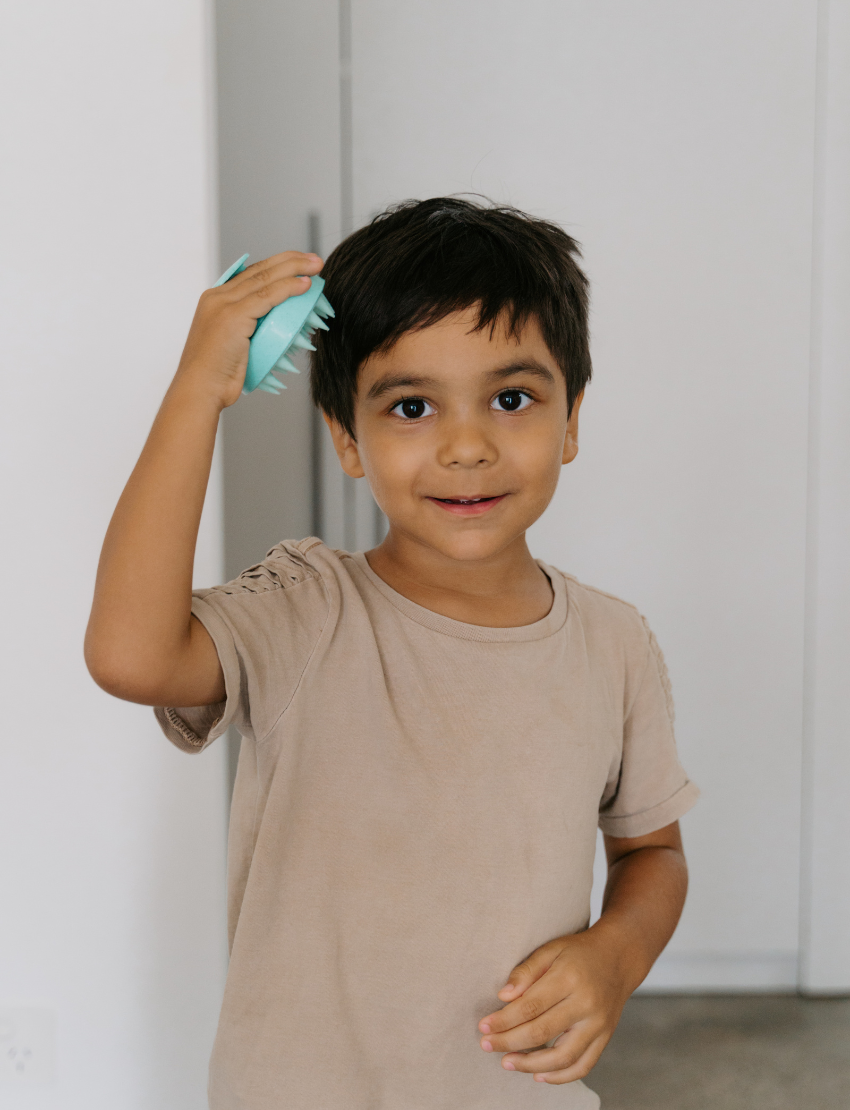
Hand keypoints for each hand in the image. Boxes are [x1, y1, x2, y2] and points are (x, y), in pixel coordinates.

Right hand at [175, 251, 323, 408]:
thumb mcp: (230, 346)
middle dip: (290, 261)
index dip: (275, 267)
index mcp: (214, 301)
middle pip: (259, 270)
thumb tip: (267, 331)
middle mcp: (217, 297)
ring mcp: (224, 305)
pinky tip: (305, 285)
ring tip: (316, 266)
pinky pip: (267, 296)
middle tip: (314, 259)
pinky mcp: (233, 316)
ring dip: (294, 269)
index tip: (297, 265)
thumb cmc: (215, 376)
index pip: (249, 275)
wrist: (199, 389)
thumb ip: (245, 331)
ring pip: (265, 278)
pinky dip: (288, 288)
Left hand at [478, 927, 630, 1084]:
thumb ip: (526, 971)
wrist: (617, 958)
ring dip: (531, 1065)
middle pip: (542, 1032)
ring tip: (507, 1062)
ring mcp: (598, 1025)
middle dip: (510, 1042)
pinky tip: (538, 1074)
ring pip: (563, 1057)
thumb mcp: (551, 949)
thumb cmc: (578, 953)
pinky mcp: (605, 1038)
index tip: (484, 1027)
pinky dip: (560, 1076)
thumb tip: (503, 996)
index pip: (530, 1006)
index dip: (504, 1020)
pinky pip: (582, 1066)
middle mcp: (586, 1004)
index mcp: (569, 978)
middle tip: (487, 1045)